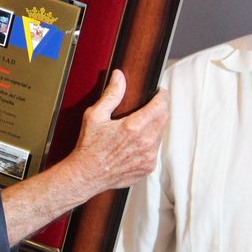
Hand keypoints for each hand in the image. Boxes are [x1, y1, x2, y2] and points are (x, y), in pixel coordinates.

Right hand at [65, 69, 168, 193]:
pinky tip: (134, 143)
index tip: (159, 92)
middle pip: (165, 118)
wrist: (86, 175)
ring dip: (154, 127)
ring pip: (160, 134)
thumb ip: (111, 94)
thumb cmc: (89, 146)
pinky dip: (149, 144)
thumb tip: (119, 76)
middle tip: (150, 105)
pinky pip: (155, 150)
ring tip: (137, 127)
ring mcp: (148, 157)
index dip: (162, 95)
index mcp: (133, 127)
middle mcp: (145, 143)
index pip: (161, 105)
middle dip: (160, 109)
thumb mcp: (95, 116)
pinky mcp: (148, 167)